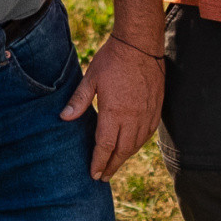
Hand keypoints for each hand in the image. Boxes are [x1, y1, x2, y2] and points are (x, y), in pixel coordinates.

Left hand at [60, 37, 164, 180]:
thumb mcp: (91, 78)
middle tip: (104, 177)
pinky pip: (148, 133)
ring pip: (137, 144)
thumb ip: (79, 100)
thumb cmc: (112, 59)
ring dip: (125, 157)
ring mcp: (147, 113)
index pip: (105, 146)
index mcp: (114, 112)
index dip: (99, 162)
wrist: (140, 43)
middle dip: (112, 165)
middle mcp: (133, 118)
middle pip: (122, 150)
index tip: (94, 174)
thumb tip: (64, 117)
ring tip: (116, 164)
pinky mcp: (156, 107)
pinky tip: (133, 146)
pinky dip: (139, 144)